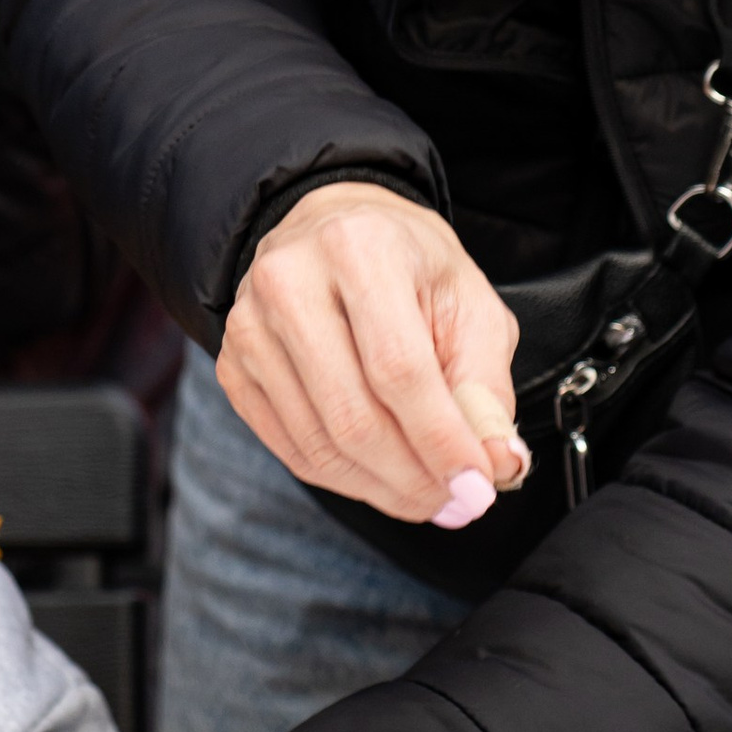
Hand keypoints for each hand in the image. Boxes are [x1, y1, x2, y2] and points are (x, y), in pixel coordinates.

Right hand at [221, 181, 526, 528]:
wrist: (336, 230)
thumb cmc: (408, 267)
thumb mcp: (469, 305)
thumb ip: (486, 386)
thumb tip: (497, 462)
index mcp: (359, 248)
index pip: (399, 369)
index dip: (441, 440)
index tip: (479, 484)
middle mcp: (290, 281)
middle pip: (353, 416)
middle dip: (414, 477)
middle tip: (457, 501)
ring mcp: (250, 326)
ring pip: (319, 444)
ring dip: (382, 488)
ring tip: (426, 492)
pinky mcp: (234, 365)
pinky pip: (291, 449)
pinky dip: (344, 478)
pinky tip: (381, 476)